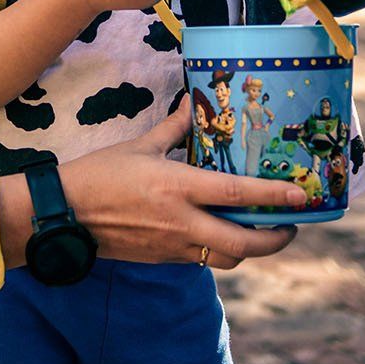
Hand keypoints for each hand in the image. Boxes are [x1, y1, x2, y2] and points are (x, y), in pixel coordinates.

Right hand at [56, 107, 304, 267]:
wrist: (64, 215)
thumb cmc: (99, 174)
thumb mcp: (139, 146)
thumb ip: (171, 128)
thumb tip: (190, 103)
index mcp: (177, 188)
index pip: (236, 196)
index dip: (272, 197)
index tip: (300, 196)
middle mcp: (181, 221)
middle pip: (242, 244)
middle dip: (274, 240)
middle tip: (291, 226)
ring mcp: (172, 246)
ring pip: (225, 259)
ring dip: (248, 249)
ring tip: (259, 233)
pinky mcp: (162, 259)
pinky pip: (201, 260)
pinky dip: (218, 251)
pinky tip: (220, 234)